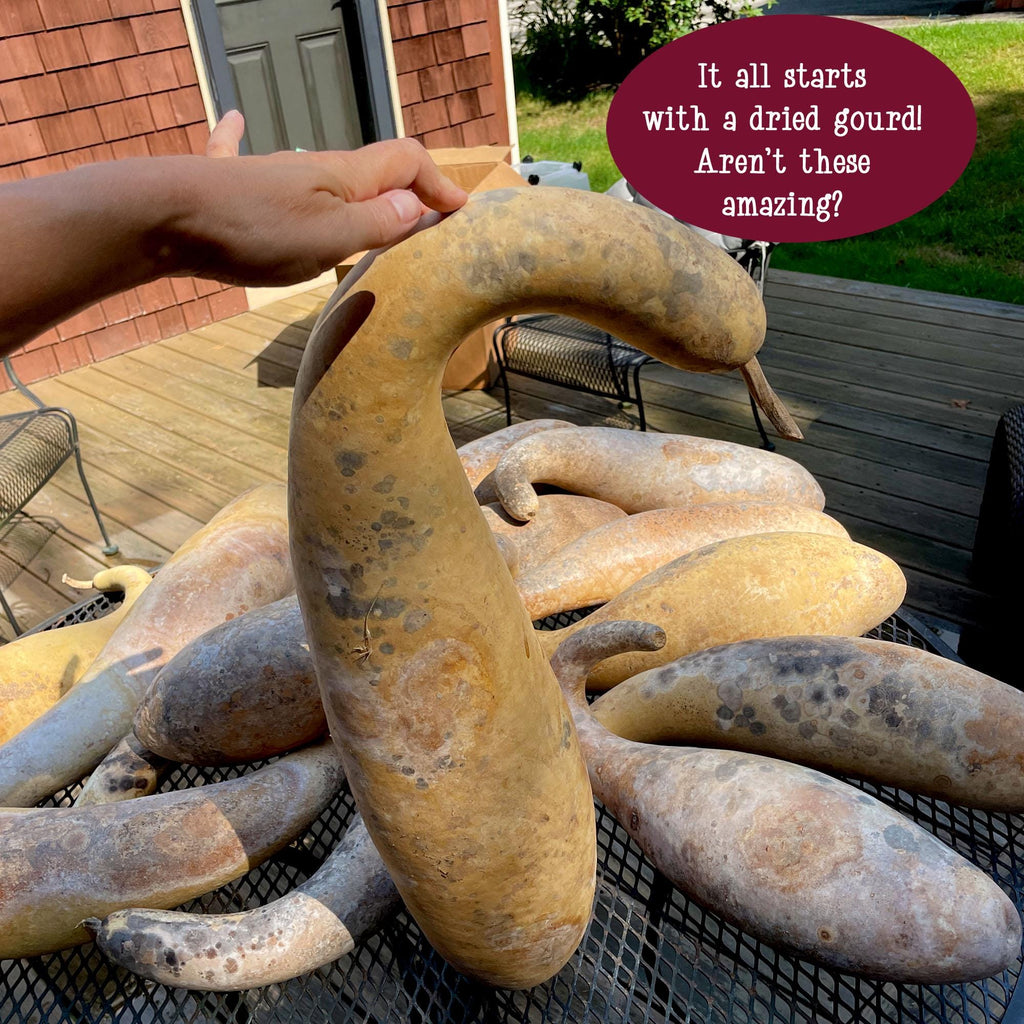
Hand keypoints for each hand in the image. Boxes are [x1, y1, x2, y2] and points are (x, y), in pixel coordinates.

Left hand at [164, 111, 468, 285]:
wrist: (167, 215)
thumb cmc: (254, 230)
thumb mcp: (331, 237)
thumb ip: (378, 222)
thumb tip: (416, 204)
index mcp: (343, 176)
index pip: (406, 162)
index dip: (439, 184)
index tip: (459, 211)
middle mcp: (312, 168)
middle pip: (370, 170)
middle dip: (405, 190)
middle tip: (425, 223)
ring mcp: (270, 174)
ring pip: (325, 175)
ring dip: (358, 190)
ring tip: (375, 214)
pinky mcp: (230, 186)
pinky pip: (243, 154)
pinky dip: (244, 139)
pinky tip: (234, 118)